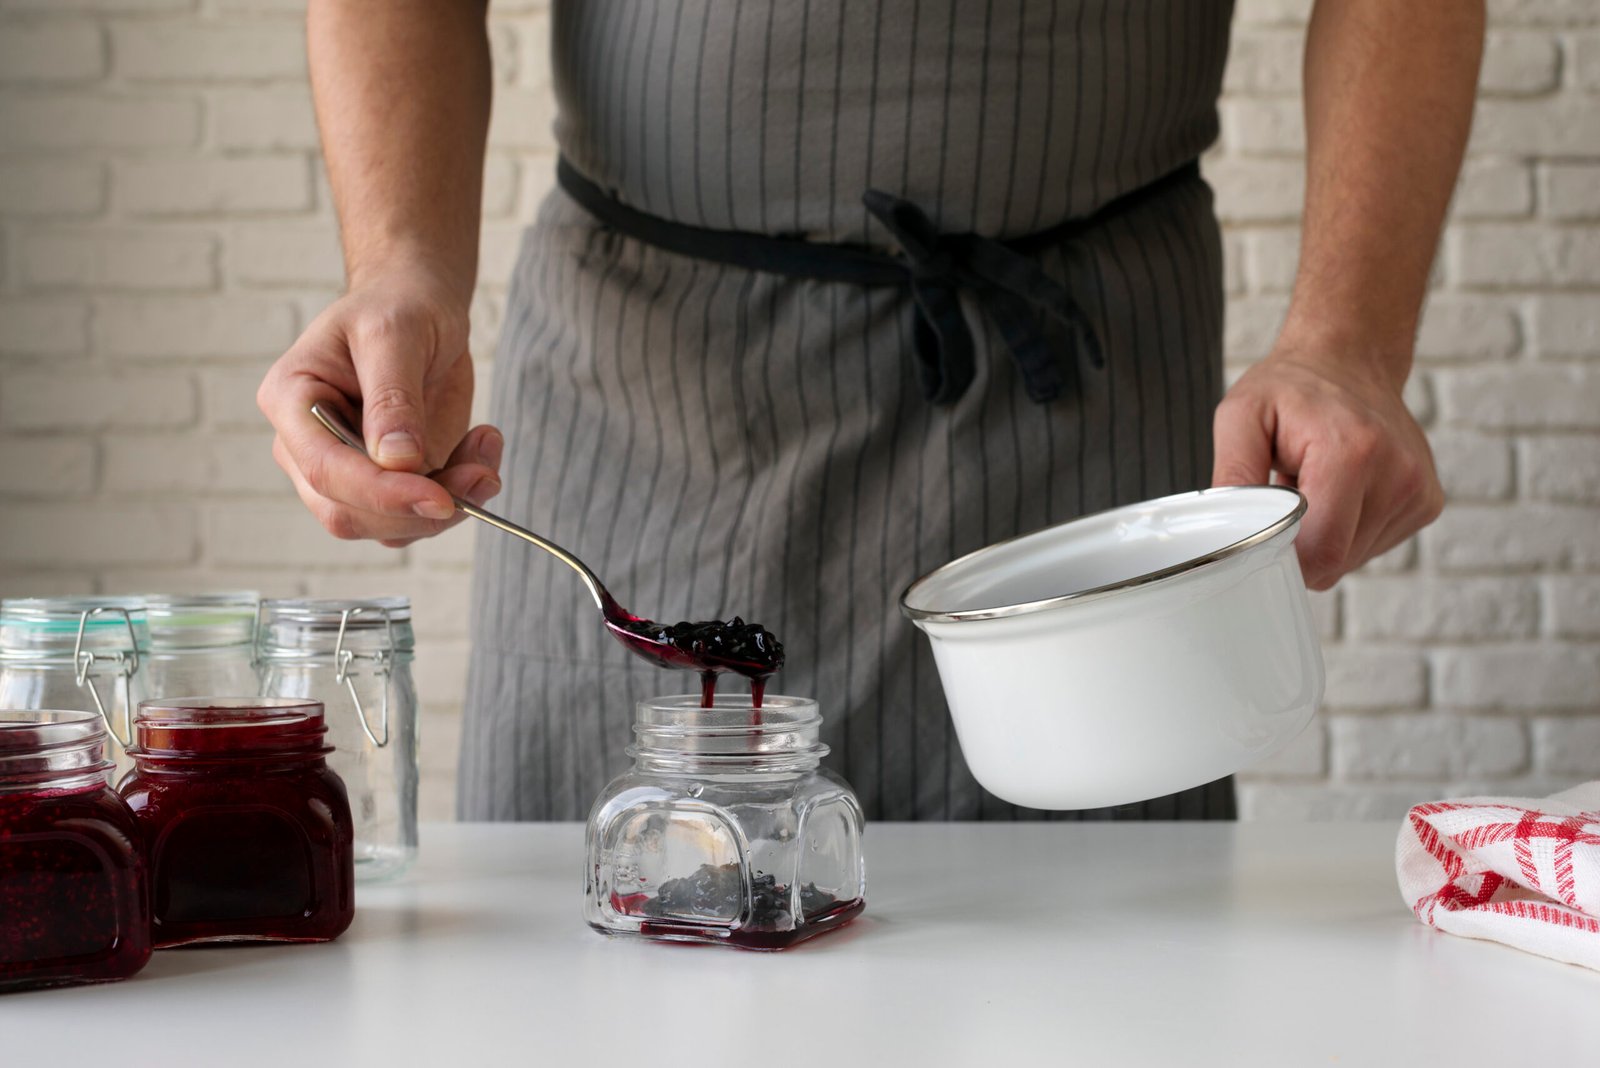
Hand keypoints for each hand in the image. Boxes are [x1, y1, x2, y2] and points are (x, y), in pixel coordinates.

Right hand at [257, 263, 502, 546]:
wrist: (418, 307)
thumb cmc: (396, 306)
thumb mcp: (395, 333)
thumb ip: (392, 397)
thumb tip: (396, 461)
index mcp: (292, 400)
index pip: (324, 469)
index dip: (381, 494)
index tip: (439, 497)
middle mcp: (308, 446)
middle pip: (349, 511)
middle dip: (419, 508)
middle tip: (482, 474)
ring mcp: (347, 471)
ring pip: (388, 526)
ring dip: (449, 504)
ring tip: (485, 450)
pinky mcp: (388, 484)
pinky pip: (419, 515)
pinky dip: (460, 497)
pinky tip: (481, 453)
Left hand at [1210, 347, 1443, 590]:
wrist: (1349, 359)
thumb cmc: (1292, 388)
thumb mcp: (1240, 416)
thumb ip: (1233, 476)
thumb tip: (1231, 533)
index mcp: (1352, 451)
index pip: (1321, 550)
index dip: (1284, 558)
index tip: (1263, 536)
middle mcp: (1398, 473)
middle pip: (1336, 560)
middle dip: (1301, 545)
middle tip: (1287, 498)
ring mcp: (1418, 490)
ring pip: (1354, 558)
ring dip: (1325, 536)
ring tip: (1316, 487)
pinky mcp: (1427, 501)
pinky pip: (1374, 546)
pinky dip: (1348, 530)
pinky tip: (1341, 491)